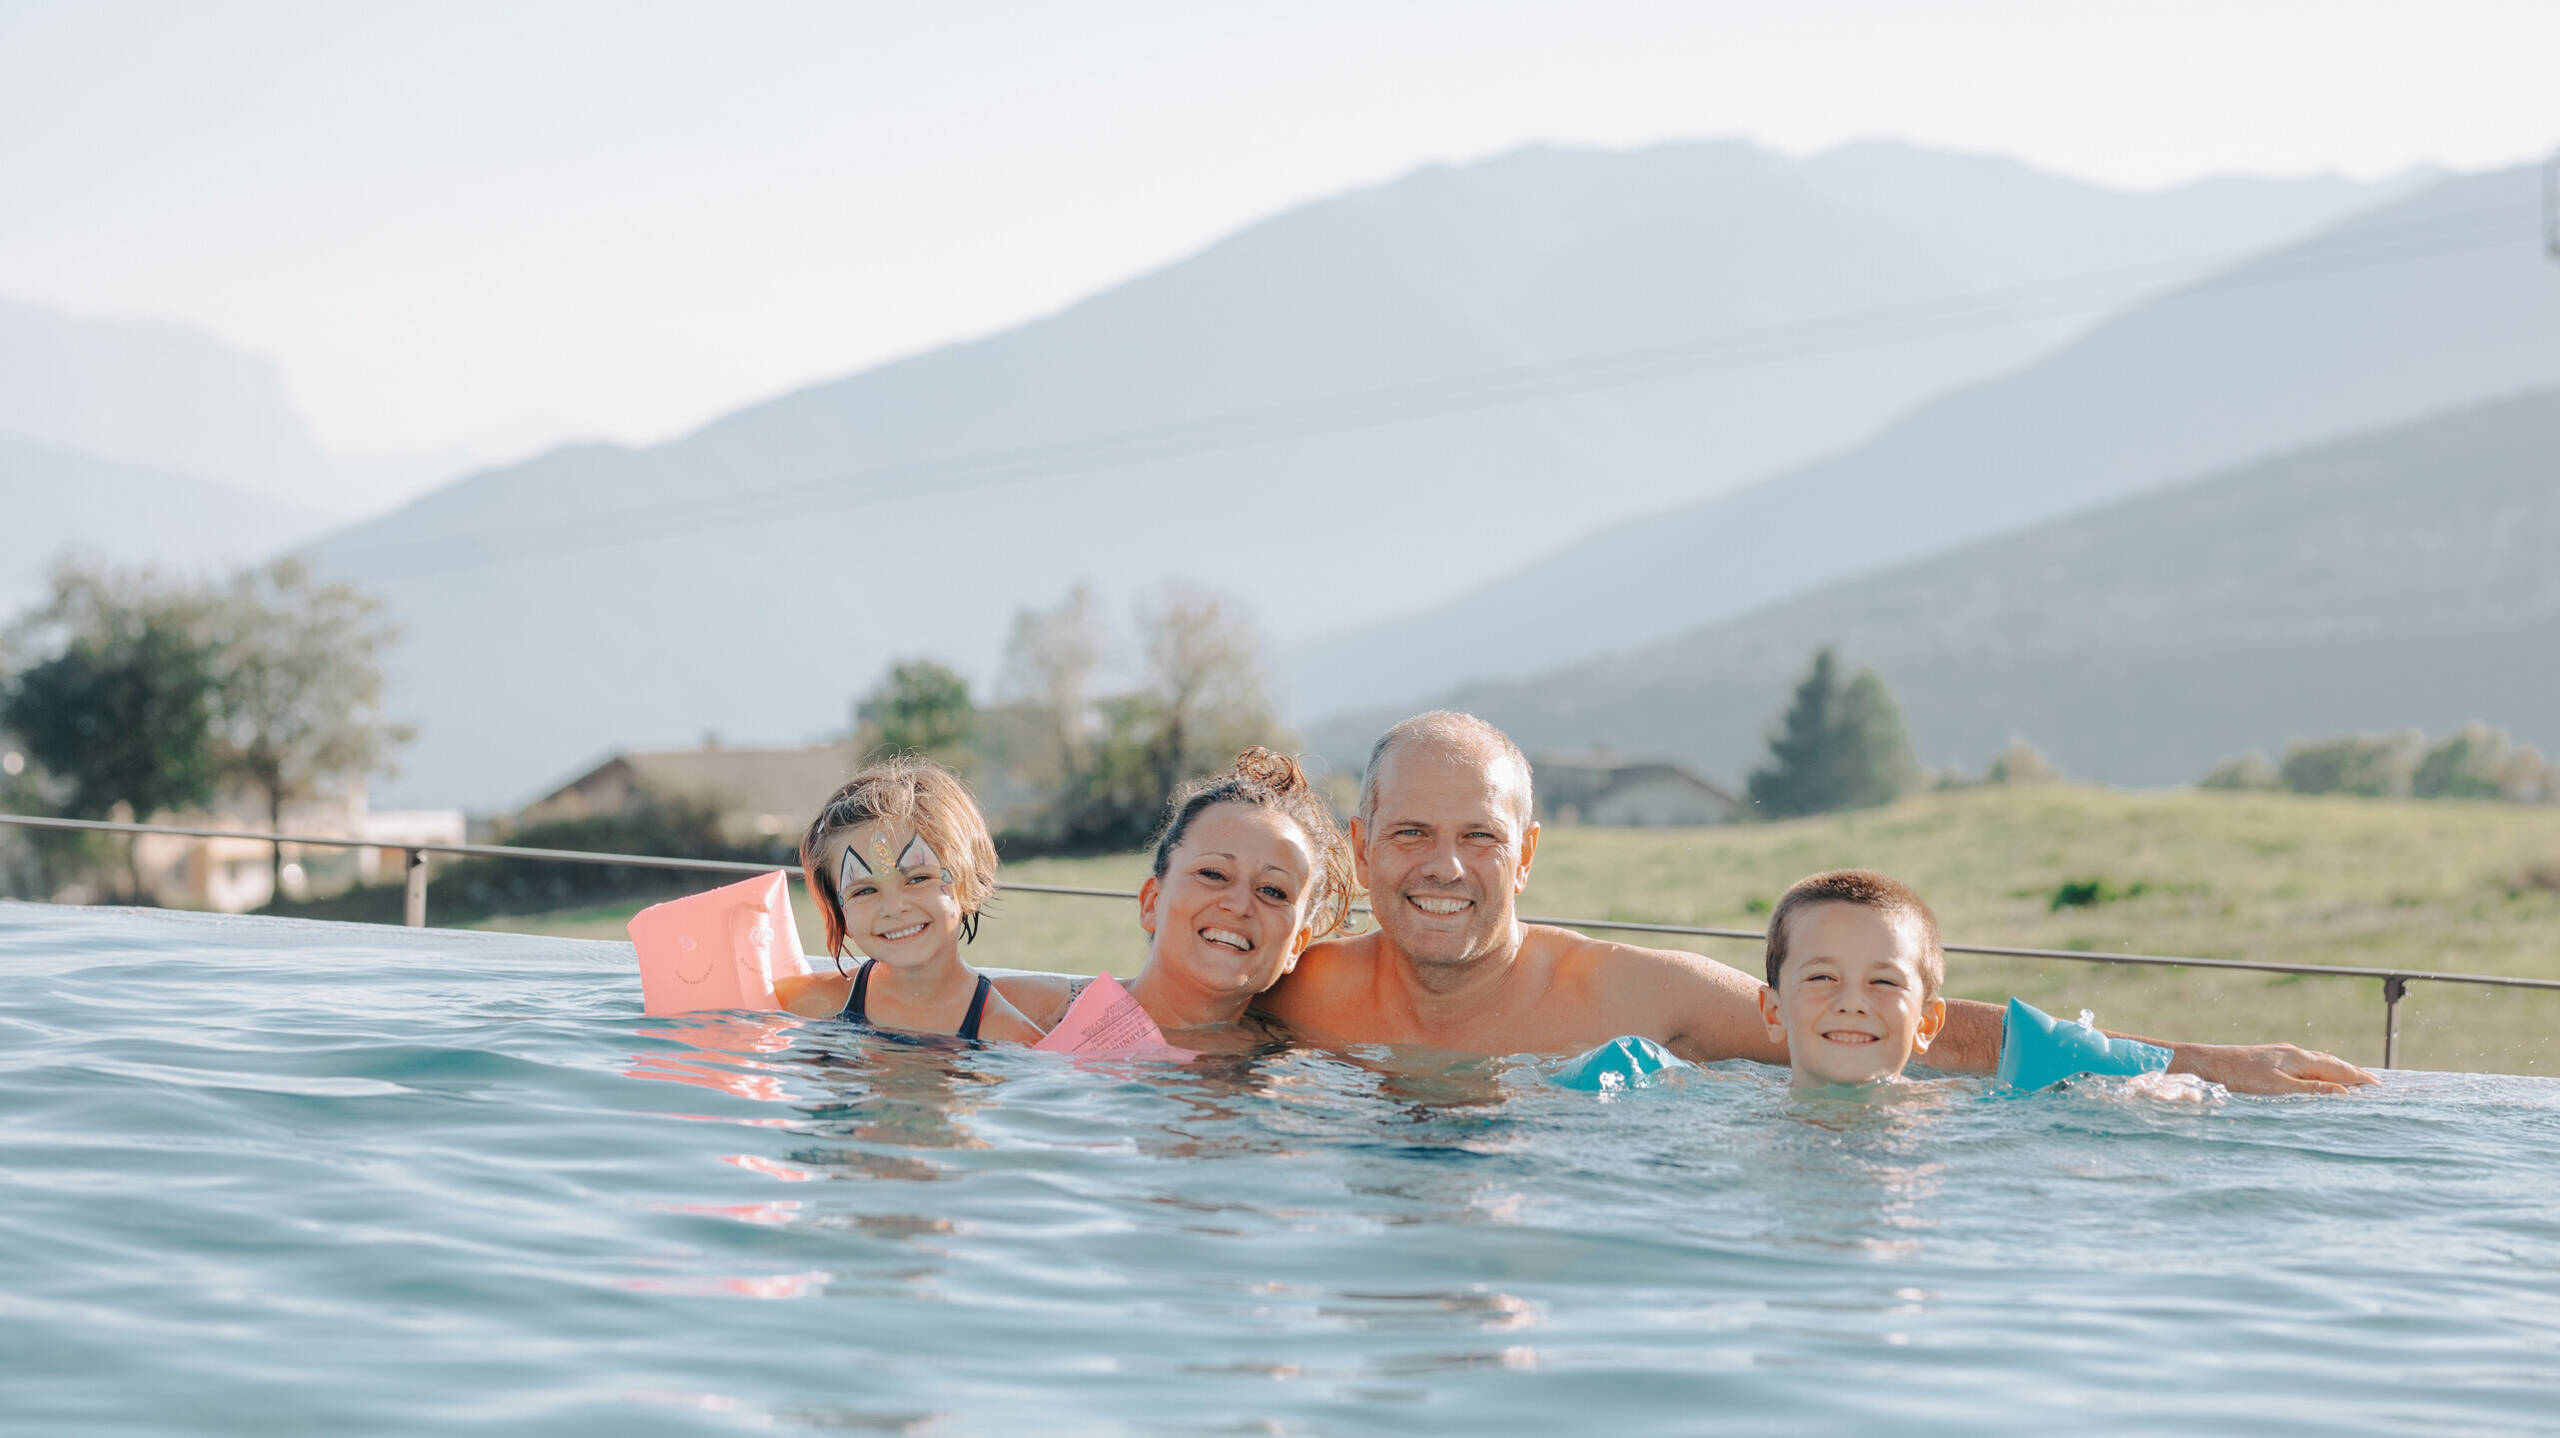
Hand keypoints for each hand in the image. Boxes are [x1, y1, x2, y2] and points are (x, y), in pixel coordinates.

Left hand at [2167, 1042, 2376, 1094]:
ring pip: (2318, 1061)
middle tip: (2374, 1085)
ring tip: (2353, 1079)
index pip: (2339, 1068)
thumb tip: (2345, 1092)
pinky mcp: (2270, 1058)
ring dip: (2337, 1070)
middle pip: (2331, 1062)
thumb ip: (2311, 1089)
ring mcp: (2281, 1054)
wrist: (2206, 1063)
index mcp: (2299, 1059)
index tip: (2380, 1086)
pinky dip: (2320, 1069)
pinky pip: (2304, 1064)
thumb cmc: (2239, 1076)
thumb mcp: (2278, 1088)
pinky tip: (2316, 1075)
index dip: (2360, 1078)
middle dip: (2353, 1073)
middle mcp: (2293, 1053)